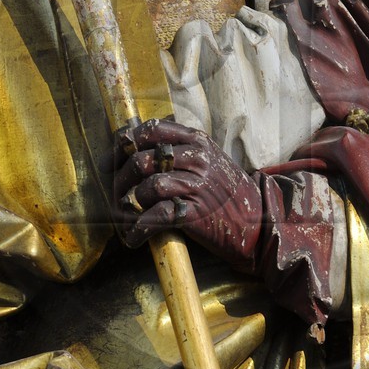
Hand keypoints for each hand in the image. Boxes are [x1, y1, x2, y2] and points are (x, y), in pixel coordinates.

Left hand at [113, 119, 262, 266]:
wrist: (259, 221)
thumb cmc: (227, 192)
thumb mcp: (209, 160)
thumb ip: (179, 151)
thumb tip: (135, 151)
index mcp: (197, 141)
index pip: (150, 130)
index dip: (123, 144)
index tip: (110, 162)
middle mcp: (197, 159)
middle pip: (142, 159)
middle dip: (120, 180)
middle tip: (116, 196)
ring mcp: (197, 185)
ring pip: (148, 186)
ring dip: (128, 205)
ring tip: (123, 217)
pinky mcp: (195, 213)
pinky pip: (156, 217)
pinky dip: (138, 229)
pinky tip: (133, 238)